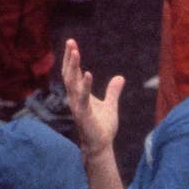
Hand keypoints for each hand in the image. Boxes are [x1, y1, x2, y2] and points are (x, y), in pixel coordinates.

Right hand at [62, 37, 124, 157]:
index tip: (72, 44)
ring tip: (76, 52)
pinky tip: (88, 73)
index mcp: (79, 94)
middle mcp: (74, 97)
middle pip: (69, 74)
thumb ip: (113, 91)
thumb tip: (120, 77)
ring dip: (73, 66)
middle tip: (71, 42)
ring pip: (71, 82)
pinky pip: (83, 97)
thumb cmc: (102, 127)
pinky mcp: (82, 113)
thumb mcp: (110, 105)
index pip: (73, 73)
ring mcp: (77, 105)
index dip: (72, 58)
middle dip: (69, 58)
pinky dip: (85, 85)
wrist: (101, 146)